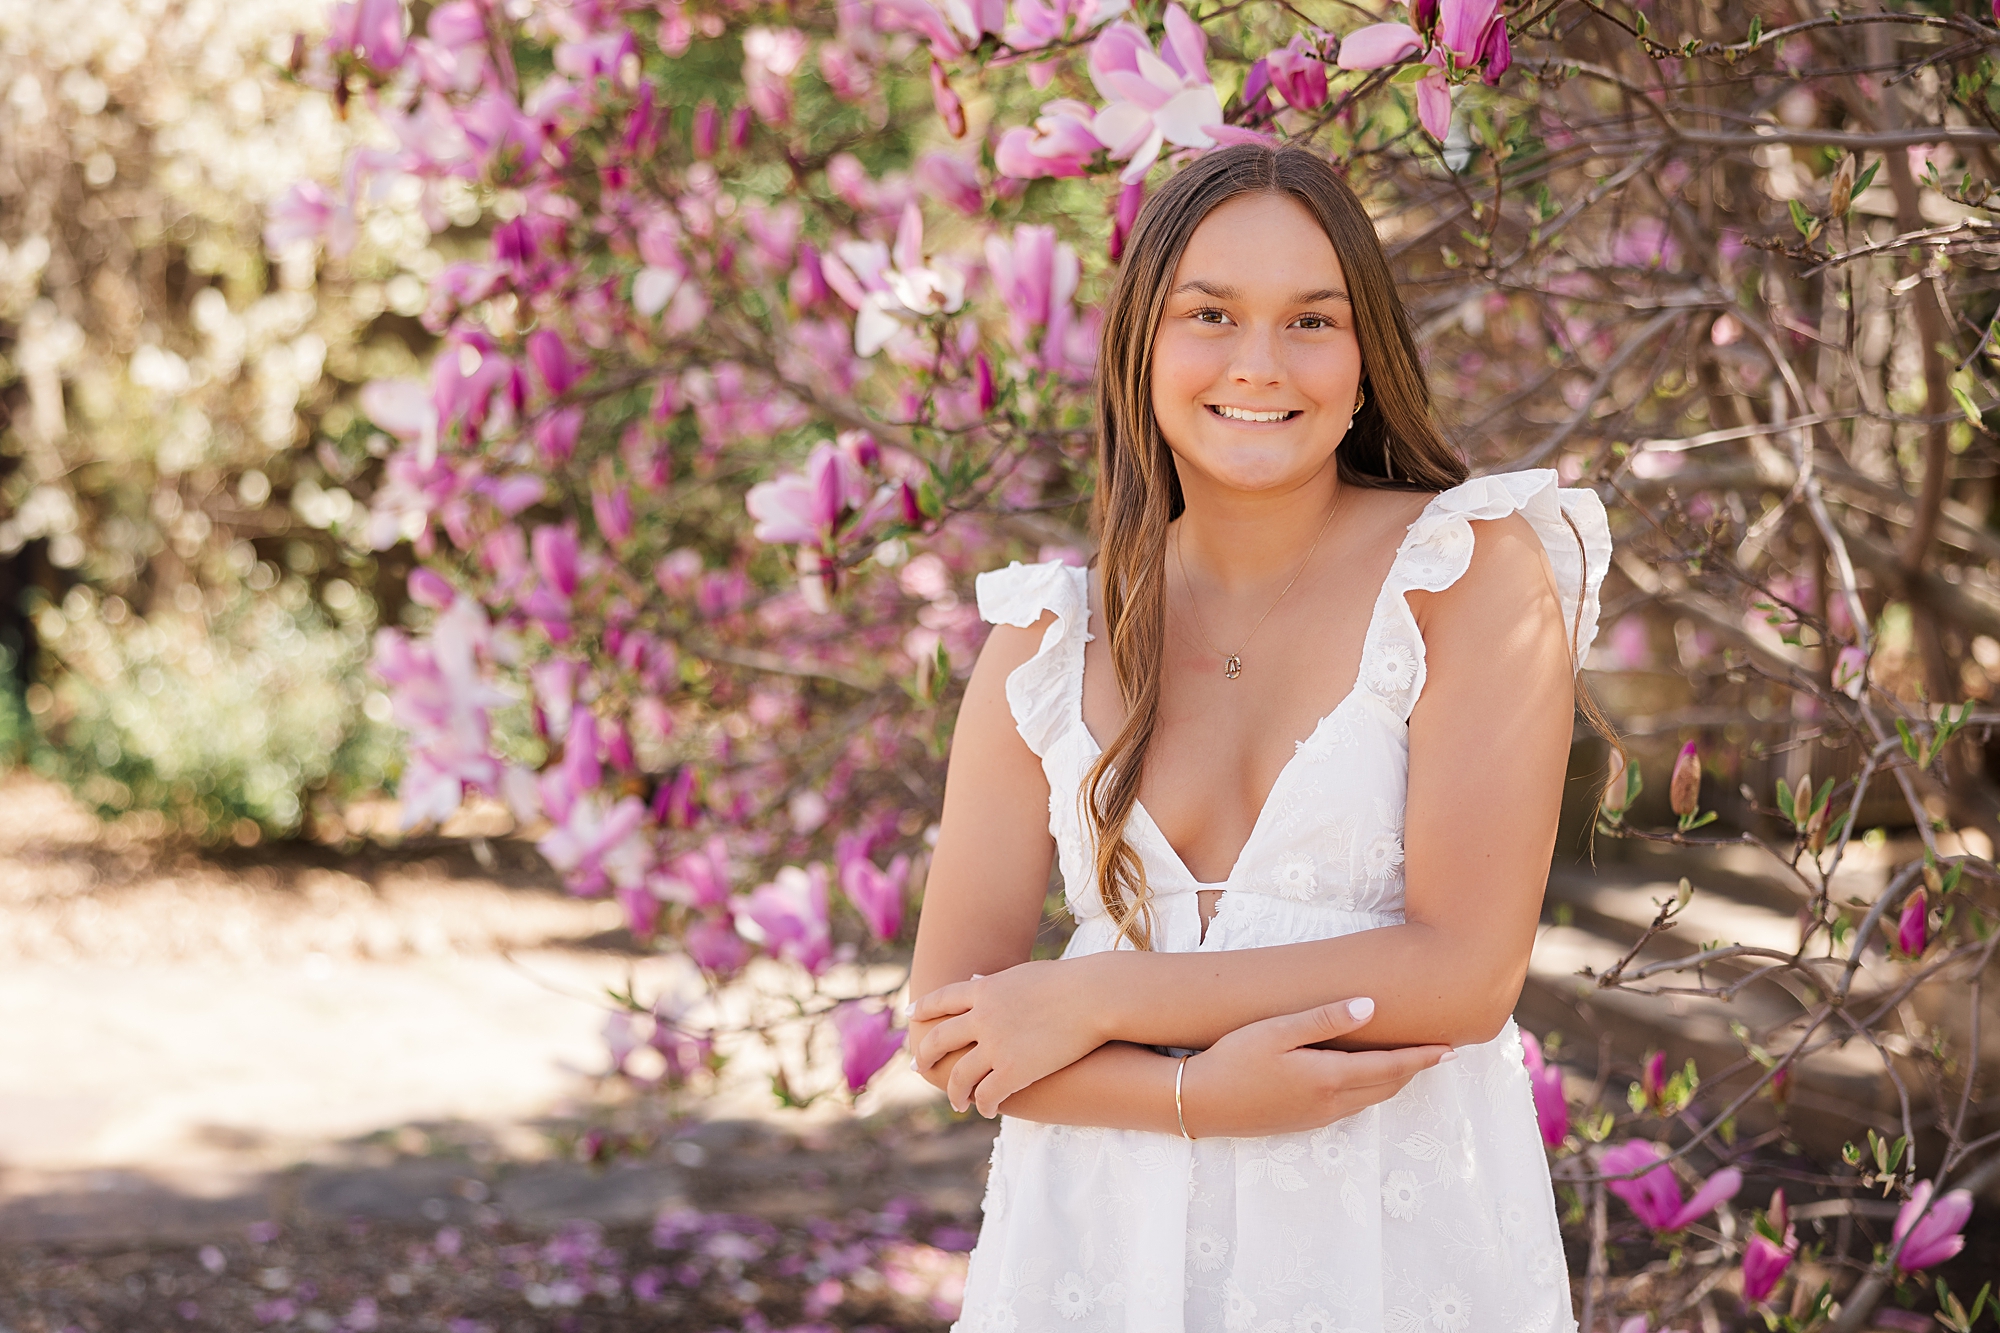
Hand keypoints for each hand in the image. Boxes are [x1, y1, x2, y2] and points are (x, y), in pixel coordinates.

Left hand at [911, 957, 1106, 1115]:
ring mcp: (996, 1045)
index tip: (910, 1016)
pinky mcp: (1014, 1071)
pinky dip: (984, 1105)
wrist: (1094, 997)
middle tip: (921, 1069)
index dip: (924, 1008)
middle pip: (939, 1040)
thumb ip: (998, 983)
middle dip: (926, 1057)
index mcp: (985, 990)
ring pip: (960, 1076)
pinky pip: (988, 1095)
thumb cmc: (1069, 982)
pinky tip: (987, 1110)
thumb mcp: (1025, 974)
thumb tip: (978, 982)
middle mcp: (982, 1017)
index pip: (942, 999)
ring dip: (955, 1092)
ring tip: (957, 1102)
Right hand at [1180, 998, 1452, 1137]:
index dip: (1421, 1057)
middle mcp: (1330, 1102)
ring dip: (1395, 1081)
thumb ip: (1324, 1019)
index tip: (1450, 1048)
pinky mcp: (1304, 1121)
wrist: (1199, 1103)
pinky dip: (1372, 1091)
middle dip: (1416, 1069)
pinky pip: (1352, 1106)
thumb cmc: (1232, 1059)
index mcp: (1328, 1077)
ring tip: (1412, 1065)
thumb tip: (1370, 1006)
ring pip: (1371, 1098)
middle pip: (1386, 1086)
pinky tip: (1367, 1080)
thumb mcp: (1276, 1031)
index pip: (1389, 1066)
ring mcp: (1317, 1116)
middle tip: (1441, 1053)